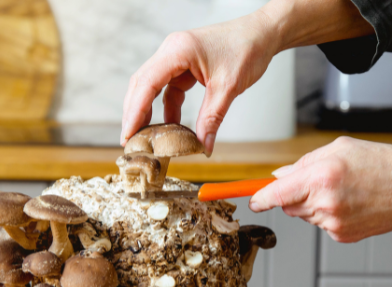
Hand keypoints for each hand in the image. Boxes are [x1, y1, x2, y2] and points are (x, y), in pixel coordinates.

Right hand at [122, 12, 276, 154]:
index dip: (135, 111)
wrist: (263, 34)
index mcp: (178, 50)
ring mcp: (176, 58)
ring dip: (149, 112)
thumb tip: (203, 147)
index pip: (147, 83)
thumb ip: (212, 119)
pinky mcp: (184, 66)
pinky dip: (168, 108)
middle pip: (142, 84)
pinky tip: (171, 127)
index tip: (128, 134)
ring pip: (153, 87)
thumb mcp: (228, 88)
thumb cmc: (247, 49)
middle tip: (130, 141)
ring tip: (145, 137)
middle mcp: (172, 51)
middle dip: (135, 113)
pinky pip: (169, 89)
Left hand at [249, 136, 391, 250]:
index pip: (274, 194)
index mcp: (319, 177)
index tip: (250, 199)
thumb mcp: (340, 149)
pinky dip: (328, 214)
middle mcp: (323, 203)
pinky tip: (351, 204)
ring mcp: (332, 223)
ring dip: (312, 203)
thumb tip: (278, 176)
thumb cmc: (382, 164)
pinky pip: (321, 224)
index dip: (258, 197)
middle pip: (287, 204)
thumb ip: (304, 163)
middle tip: (318, 181)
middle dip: (292, 193)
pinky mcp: (341, 235)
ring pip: (304, 214)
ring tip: (342, 190)